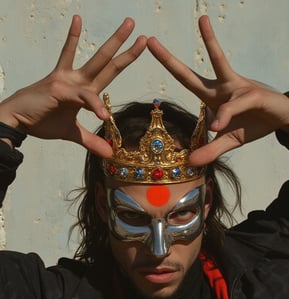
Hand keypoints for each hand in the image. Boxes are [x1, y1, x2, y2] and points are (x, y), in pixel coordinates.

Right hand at [0, 15, 146, 155]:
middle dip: (122, 43)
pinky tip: (79, 25)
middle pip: (105, 60)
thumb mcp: (72, 133)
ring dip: (114, 45)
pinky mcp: (59, 88)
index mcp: (83, 88)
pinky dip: (92, 100)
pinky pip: (80, 93)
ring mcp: (69, 80)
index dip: (123, 58)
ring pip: (97, 62)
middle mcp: (77, 79)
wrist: (19, 120)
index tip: (138, 45)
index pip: (108, 71)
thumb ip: (90, 140)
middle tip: (136, 24)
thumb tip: (109, 154)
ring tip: (130, 29)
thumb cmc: (42, 121)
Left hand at [147, 15, 288, 164]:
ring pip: (219, 63)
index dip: (169, 73)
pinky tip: (217, 126)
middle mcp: (220, 88)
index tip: (152, 67)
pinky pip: (234, 105)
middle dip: (169, 59)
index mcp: (212, 98)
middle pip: (189, 74)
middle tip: (151, 41)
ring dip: (211, 41)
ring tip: (202, 21)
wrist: (280, 119)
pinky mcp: (252, 94)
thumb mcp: (228, 142)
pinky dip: (224, 116)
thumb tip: (190, 163)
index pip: (186, 83)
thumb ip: (210, 151)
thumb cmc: (252, 124)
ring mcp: (236, 87)